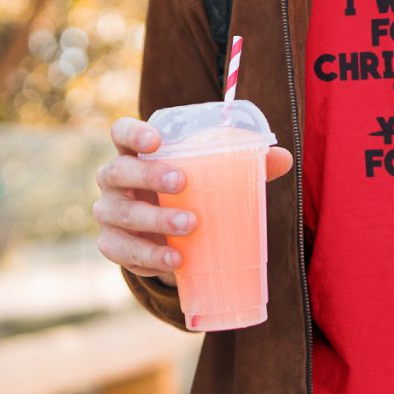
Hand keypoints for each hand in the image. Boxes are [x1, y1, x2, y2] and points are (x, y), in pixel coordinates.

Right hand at [93, 115, 293, 286]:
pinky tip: (176, 260)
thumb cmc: (190, 190)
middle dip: (148, 175)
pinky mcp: (113, 245)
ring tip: (190, 225)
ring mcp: (109, 213)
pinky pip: (122, 251)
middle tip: (182, 181)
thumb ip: (245, 162)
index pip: (121, 133)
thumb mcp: (211, 173)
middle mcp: (115, 179)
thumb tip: (284, 158)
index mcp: (136, 152)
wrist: (166, 233)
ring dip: (154, 220)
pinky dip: (150, 257)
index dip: (134, 133)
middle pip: (117, 171)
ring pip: (120, 214)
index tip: (157, 140)